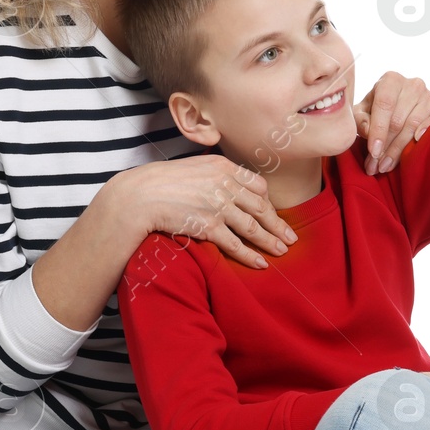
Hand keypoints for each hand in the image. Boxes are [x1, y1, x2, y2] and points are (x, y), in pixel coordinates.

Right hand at [109, 155, 295, 269]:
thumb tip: (229, 184)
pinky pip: (235, 243)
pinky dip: (250, 255)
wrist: (139, 195)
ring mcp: (217, 204)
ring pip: (253, 226)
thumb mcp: (194, 167)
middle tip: (290, 237)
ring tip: (281, 251)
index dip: (268, 202)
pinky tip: (260, 263)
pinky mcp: (208, 225)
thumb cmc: (162, 182)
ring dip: (270, 240)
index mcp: (223, 166)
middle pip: (261, 206)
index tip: (273, 213)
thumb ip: (215, 174)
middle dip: (277, 224)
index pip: (257, 185)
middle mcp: (224, 183)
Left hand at [353, 71, 429, 174]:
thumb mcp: (361, 112)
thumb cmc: (374, 110)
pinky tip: (417, 143)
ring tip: (386, 165)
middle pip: (398, 119)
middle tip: (375, 166)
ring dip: (400, 149)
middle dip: (386, 147)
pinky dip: (428, 131)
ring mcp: (429, 96)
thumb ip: (360, 120)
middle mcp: (412, 84)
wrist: (396, 106)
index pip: (385, 104)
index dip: (378, 130)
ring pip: (414, 125)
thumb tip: (369, 132)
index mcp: (391, 80)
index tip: (373, 152)